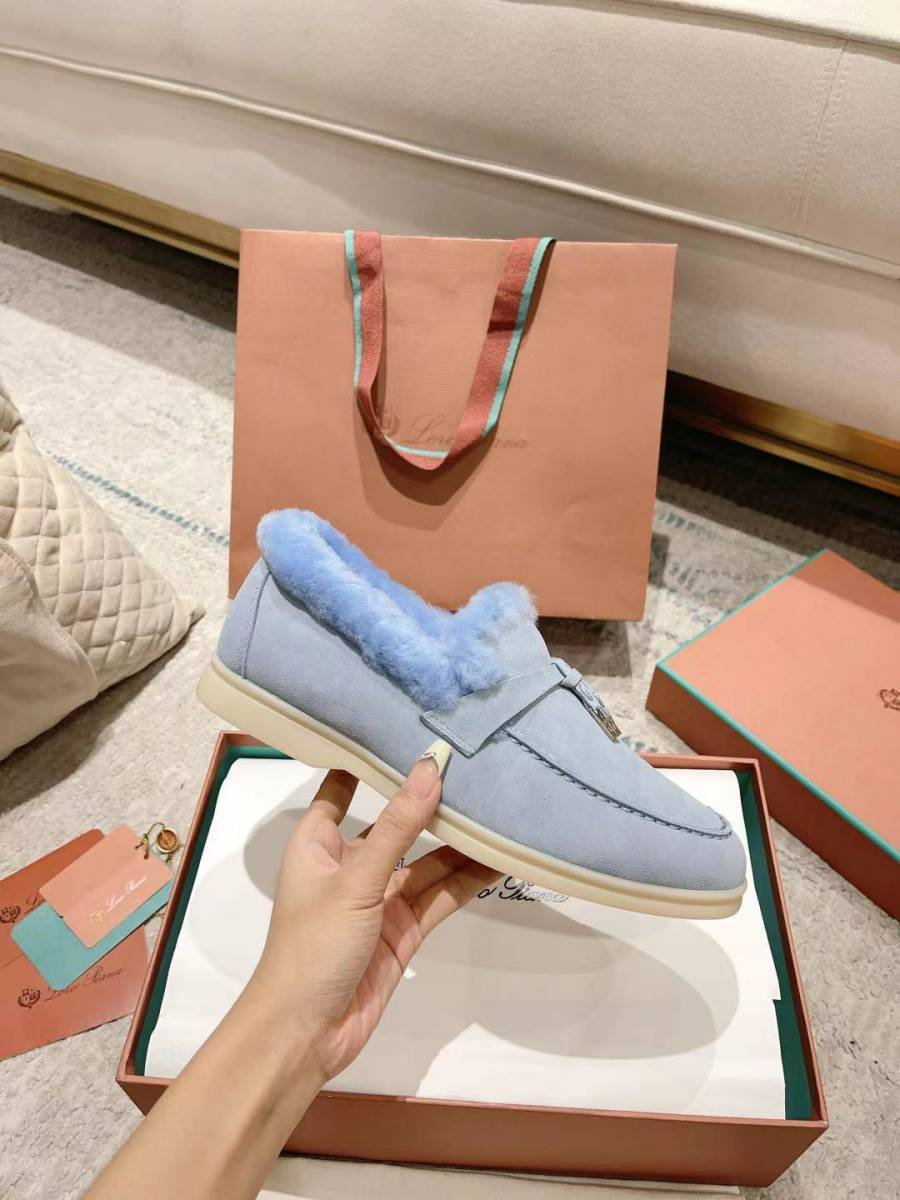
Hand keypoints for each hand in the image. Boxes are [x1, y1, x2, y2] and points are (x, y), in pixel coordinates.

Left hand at [244, 743, 498, 1082]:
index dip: (370, 757)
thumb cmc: (312, 946)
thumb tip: (430, 766)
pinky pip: (440, 896)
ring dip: (460, 842)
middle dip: (431, 799)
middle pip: (396, 822)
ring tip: (502, 806)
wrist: (305, 1035)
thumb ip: (398, 827)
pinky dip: (468, 880)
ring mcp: (379, 898)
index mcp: (318, 842)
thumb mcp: (356, 880)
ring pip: (426, 860)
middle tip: (477, 763)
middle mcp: (349, 863)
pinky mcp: (403, 930)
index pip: (343, 784)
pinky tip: (501, 858)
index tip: (406, 723)